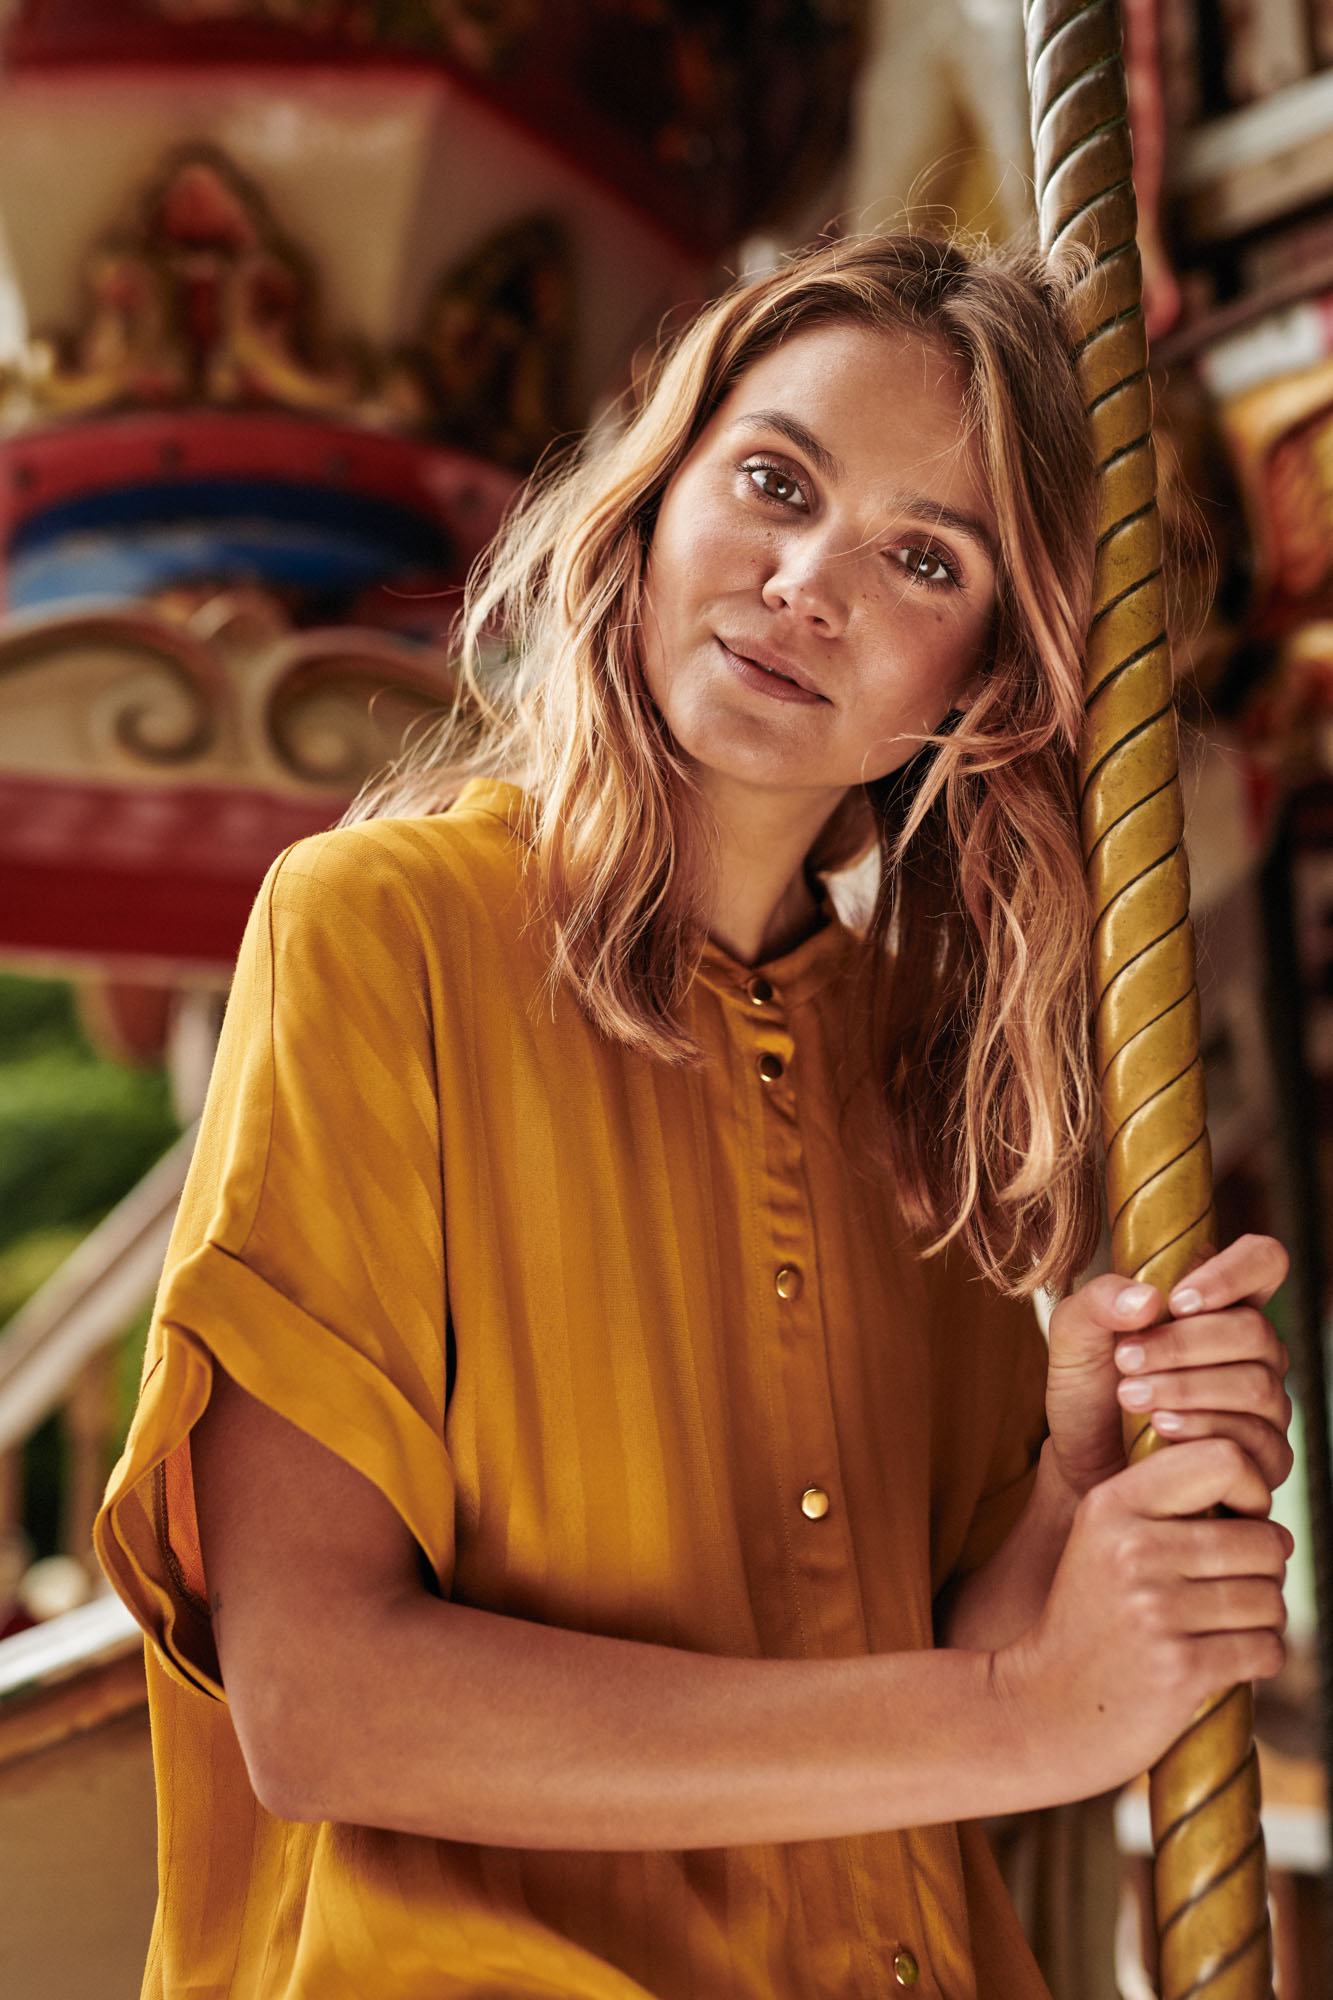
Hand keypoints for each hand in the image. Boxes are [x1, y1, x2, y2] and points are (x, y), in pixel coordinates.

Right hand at [993, 1438, 1290, 1802]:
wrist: (1041, 1706)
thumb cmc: (1090, 1620)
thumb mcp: (1103, 1540)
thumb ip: (1166, 1504)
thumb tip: (1261, 1501)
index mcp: (1112, 1504)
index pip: (1224, 1460)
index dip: (1253, 1492)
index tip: (1240, 1523)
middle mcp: (1132, 1548)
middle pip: (1265, 1541)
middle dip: (1265, 1571)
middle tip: (1230, 1590)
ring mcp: (1155, 1610)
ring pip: (1272, 1600)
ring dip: (1261, 1620)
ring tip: (1218, 1627)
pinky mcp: (1180, 1668)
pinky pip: (1268, 1650)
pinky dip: (1259, 1659)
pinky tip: (1220, 1661)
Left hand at [1044, 1234, 1292, 1503]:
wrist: (1083, 1468)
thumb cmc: (1090, 1394)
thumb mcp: (1074, 1339)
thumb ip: (1098, 1302)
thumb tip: (1146, 1299)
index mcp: (1219, 1305)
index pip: (1262, 1262)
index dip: (1233, 1272)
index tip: (1177, 1300)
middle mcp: (1254, 1351)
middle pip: (1254, 1329)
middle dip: (1183, 1344)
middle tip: (1126, 1359)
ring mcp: (1266, 1404)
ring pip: (1256, 1385)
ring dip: (1186, 1388)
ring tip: (1131, 1396)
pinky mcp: (1266, 1456)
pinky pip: (1256, 1438)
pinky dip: (1202, 1429)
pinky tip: (1161, 1429)